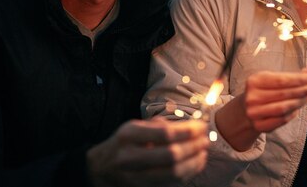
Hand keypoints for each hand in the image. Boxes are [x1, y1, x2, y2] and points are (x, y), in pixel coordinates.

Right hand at [87, 117, 208, 186]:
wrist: (100, 169)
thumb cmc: (125, 144)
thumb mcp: (136, 127)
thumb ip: (161, 126)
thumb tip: (193, 127)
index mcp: (129, 135)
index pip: (165, 134)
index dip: (188, 131)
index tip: (202, 126)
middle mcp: (129, 157)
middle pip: (171, 155)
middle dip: (194, 147)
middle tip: (206, 140)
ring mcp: (134, 177)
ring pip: (173, 173)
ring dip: (194, 163)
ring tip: (204, 152)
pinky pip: (171, 184)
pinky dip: (188, 173)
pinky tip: (196, 164)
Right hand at [215, 67, 306, 150]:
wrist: (244, 110)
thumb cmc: (263, 91)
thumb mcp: (273, 80)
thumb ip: (292, 76)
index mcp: (255, 81)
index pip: (282, 79)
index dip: (301, 79)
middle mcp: (252, 97)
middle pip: (285, 93)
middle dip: (306, 89)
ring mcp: (254, 112)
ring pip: (285, 107)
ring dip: (301, 101)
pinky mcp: (259, 126)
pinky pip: (282, 119)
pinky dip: (293, 113)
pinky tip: (299, 107)